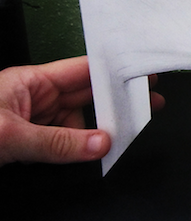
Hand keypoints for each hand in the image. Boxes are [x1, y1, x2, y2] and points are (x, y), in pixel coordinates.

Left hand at [0, 56, 163, 166]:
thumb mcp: (9, 136)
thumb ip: (57, 142)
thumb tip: (99, 143)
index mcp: (29, 81)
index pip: (80, 71)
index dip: (112, 70)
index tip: (138, 73)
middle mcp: (34, 97)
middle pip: (84, 95)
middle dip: (115, 98)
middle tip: (146, 101)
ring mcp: (33, 120)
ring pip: (78, 121)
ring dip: (100, 129)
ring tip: (122, 135)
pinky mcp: (31, 141)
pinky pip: (66, 140)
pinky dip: (84, 146)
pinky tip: (97, 149)